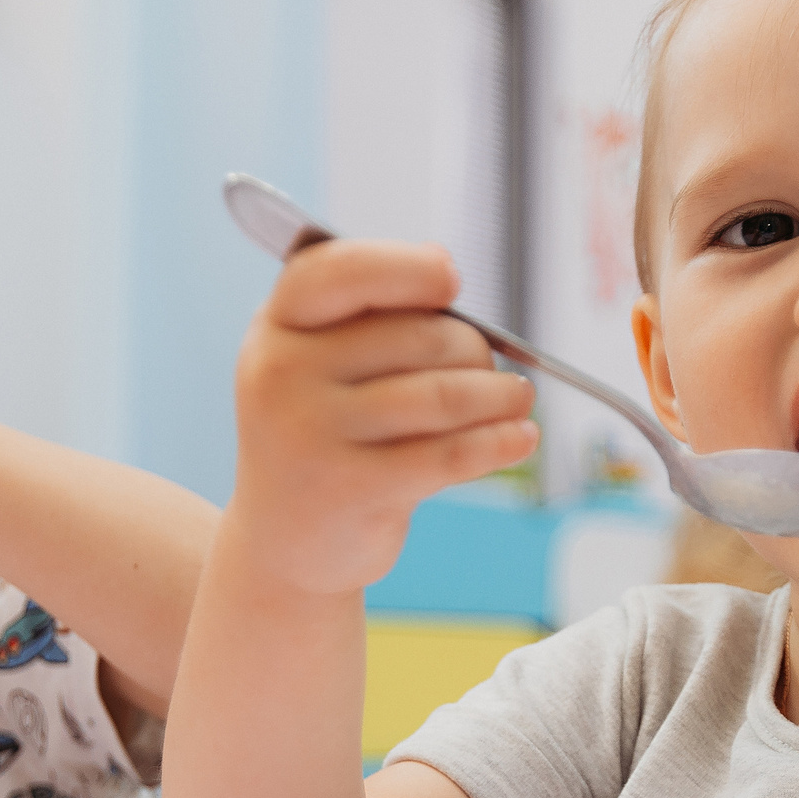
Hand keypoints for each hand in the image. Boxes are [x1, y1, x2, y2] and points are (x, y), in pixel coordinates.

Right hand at [229, 240, 535, 592]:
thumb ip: (369, 312)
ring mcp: (309, 432)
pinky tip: (521, 438)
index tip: (450, 280)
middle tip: (496, 370)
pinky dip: (498, 442)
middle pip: (415, 335)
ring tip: (518, 399)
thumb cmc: (323, 431)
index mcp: (277, 324)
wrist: (284, 538)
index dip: (406, 267)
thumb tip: (438, 259)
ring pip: (440, 395)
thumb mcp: (322, 362)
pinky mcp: (347, 488)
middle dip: (472, 349)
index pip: (341, 271)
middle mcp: (281, 371)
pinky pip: (448, 454)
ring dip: (498, 394)